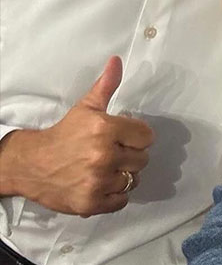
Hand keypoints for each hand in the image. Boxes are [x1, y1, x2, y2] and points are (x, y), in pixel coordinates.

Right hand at [0, 57, 153, 216]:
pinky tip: (101, 184)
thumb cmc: (63, 134)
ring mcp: (98, 181)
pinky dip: (115, 195)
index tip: (124, 137)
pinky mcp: (92, 203)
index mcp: (105, 129)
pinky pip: (122, 200)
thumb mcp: (85, 107)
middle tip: (112, 153)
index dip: (137, 136)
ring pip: (133, 180)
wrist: (31, 164)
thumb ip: (106, 86)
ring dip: (123, 175)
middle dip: (130, 155)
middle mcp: (104, 155)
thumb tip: (117, 61)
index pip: (146, 136)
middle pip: (142, 159)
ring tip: (106, 168)